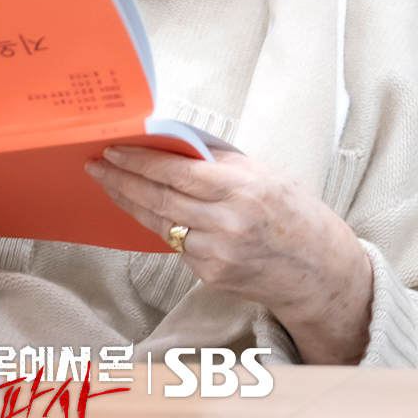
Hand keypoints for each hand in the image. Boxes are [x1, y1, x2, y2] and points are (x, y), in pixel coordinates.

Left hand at [86, 147, 372, 363]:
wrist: (320, 270)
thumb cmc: (293, 212)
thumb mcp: (262, 173)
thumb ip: (216, 161)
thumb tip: (169, 142)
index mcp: (241, 189)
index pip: (175, 173)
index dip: (138, 161)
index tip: (112, 149)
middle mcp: (227, 223)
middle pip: (159, 199)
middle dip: (121, 180)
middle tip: (96, 165)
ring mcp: (217, 254)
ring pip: (160, 224)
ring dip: (130, 203)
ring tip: (110, 184)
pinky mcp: (211, 275)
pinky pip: (177, 245)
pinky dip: (160, 225)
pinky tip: (145, 210)